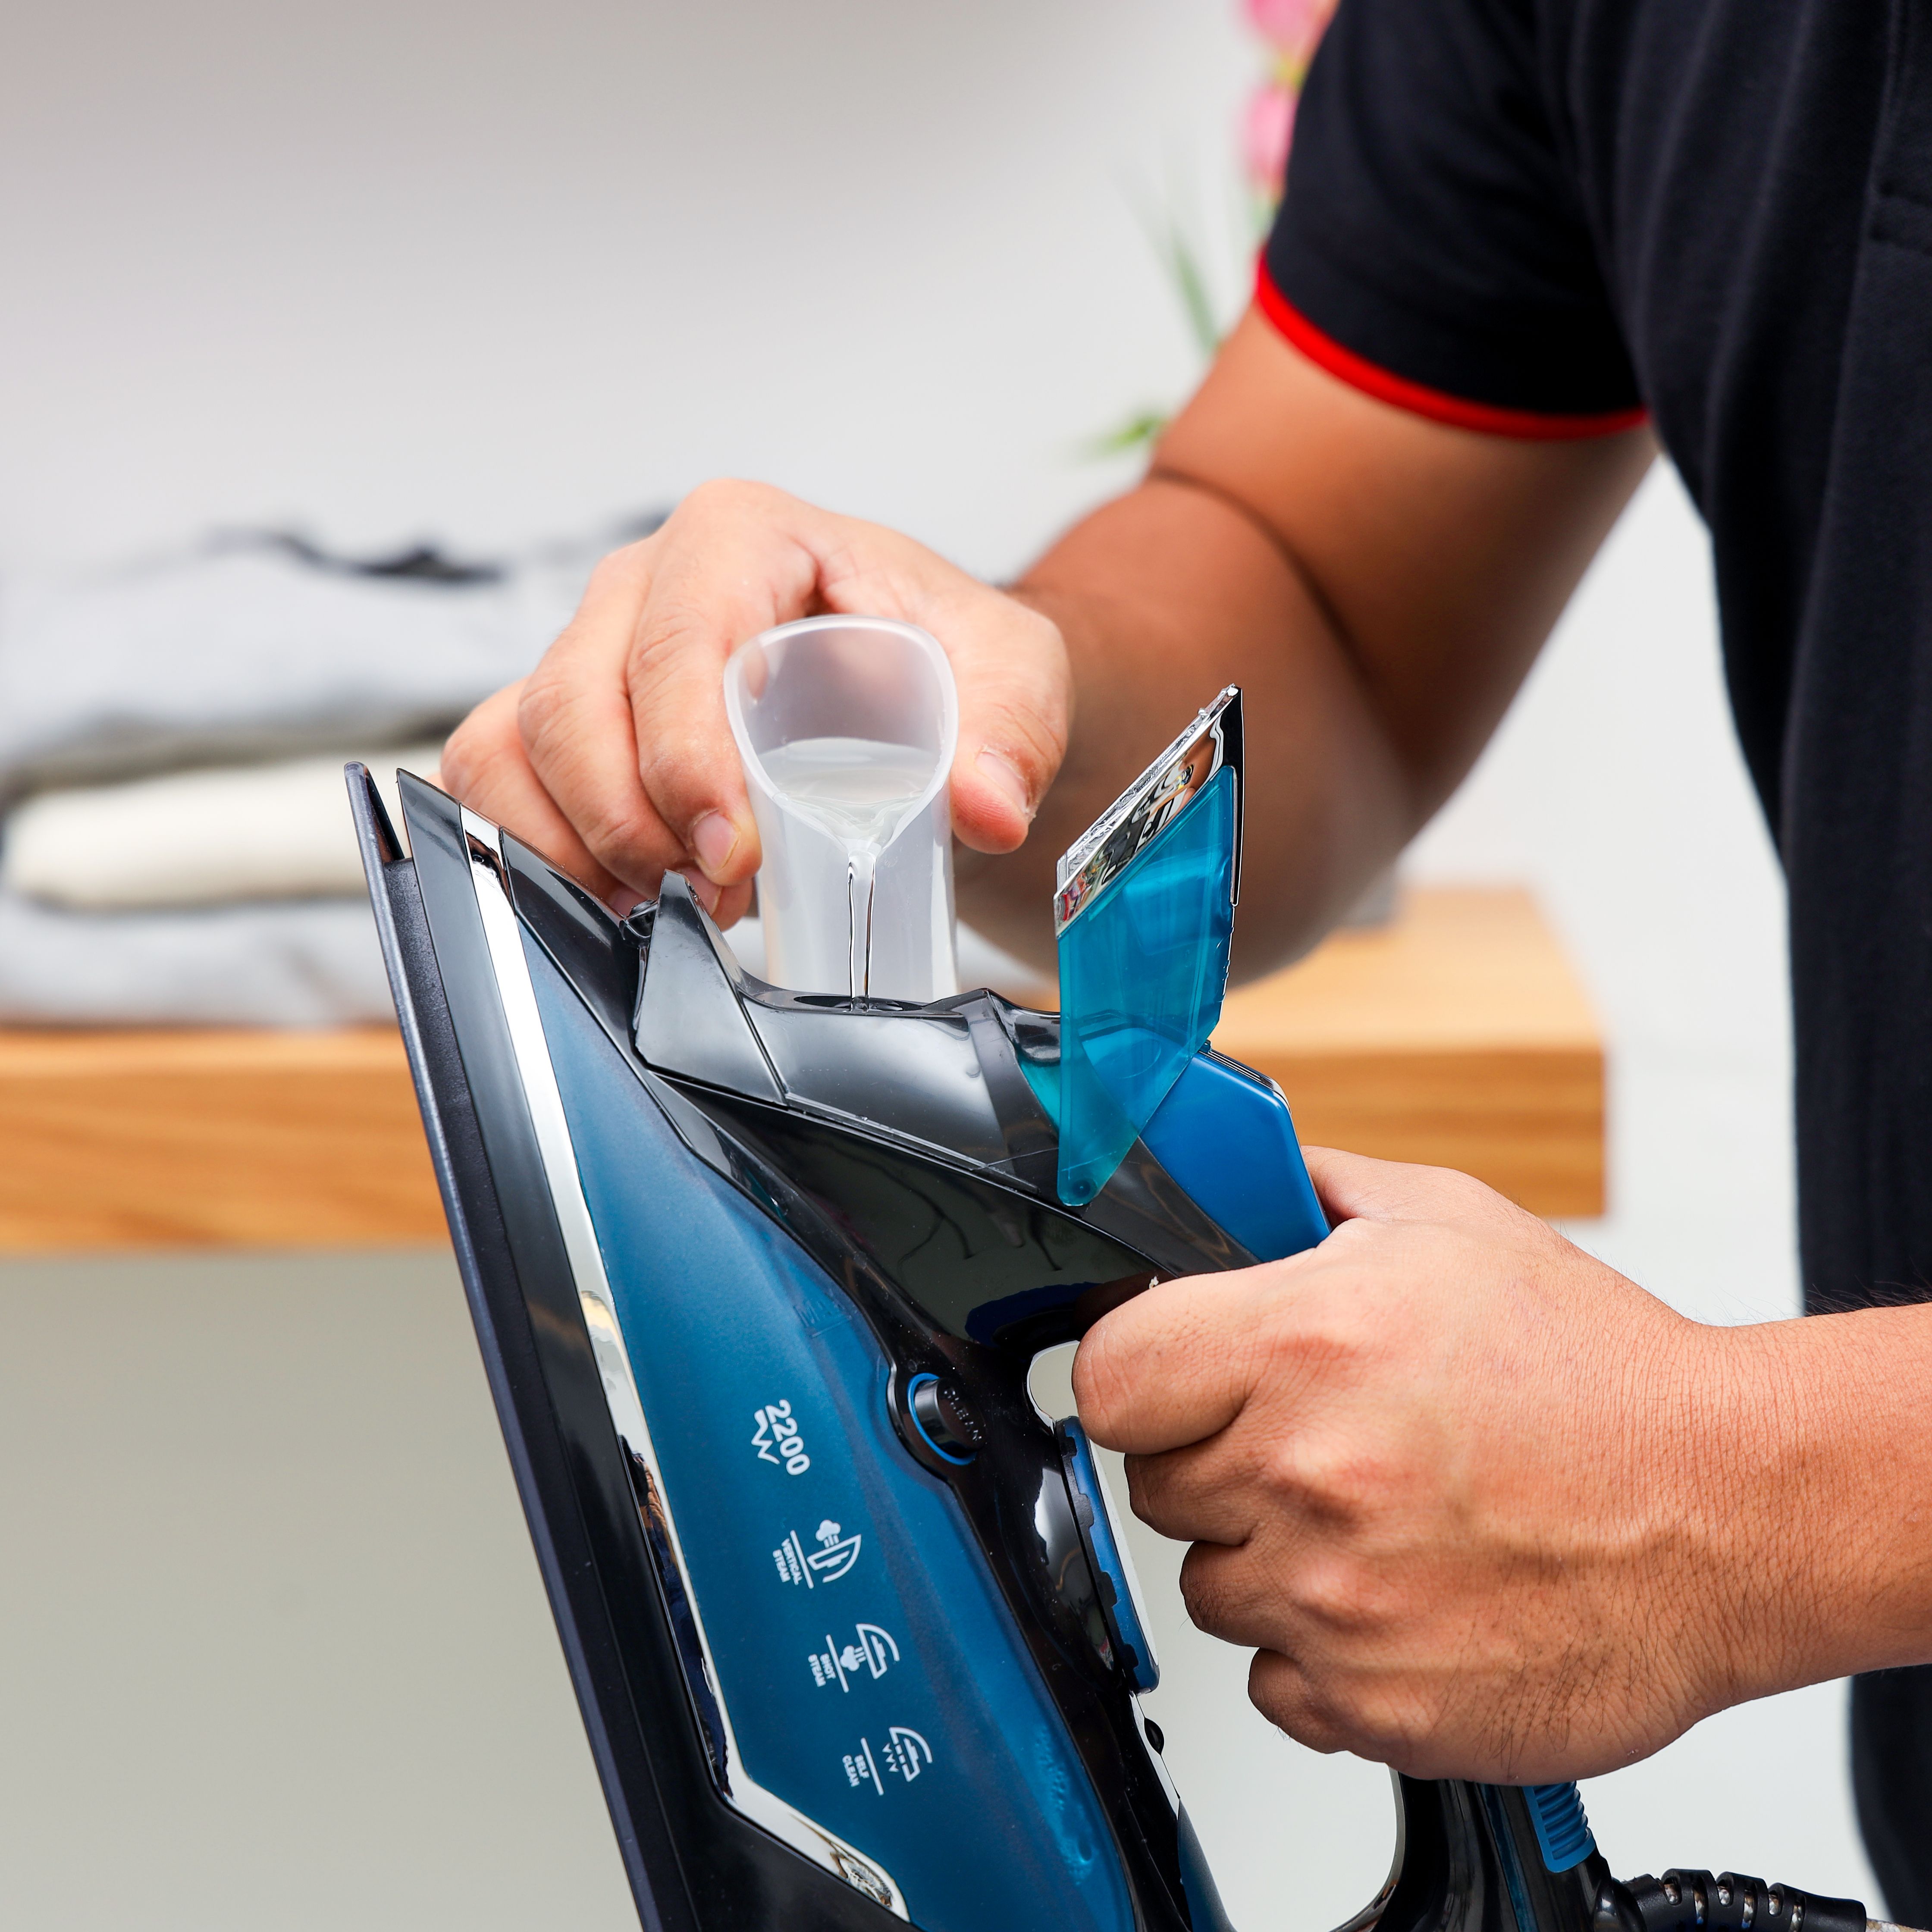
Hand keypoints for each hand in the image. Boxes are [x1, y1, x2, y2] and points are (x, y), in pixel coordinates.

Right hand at [440, 480, 1069, 917]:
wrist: (914, 690)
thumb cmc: (942, 663)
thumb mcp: (1010, 676)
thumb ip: (1010, 729)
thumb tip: (985, 805)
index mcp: (744, 537)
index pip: (679, 637)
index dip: (686, 753)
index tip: (731, 849)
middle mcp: (646, 583)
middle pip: (575, 700)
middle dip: (631, 820)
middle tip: (715, 893)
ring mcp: (591, 648)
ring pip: (515, 745)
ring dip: (582, 846)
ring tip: (673, 900)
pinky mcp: (561, 718)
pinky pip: (494, 778)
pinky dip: (536, 851)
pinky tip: (617, 897)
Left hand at [1072, 1149, 1829, 1782]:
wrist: (1728, 1510)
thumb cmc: (1597, 1373)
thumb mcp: (1446, 1222)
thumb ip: (1307, 1191)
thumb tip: (1223, 1183)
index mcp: (1301, 1343)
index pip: (1106, 1378)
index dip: (1136, 1378)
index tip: (1173, 1382)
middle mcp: (1303, 1473)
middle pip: (1155, 1485)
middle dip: (1216, 1460)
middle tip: (1315, 1442)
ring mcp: (1334, 1601)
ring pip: (1211, 1587)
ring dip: (1269, 1558)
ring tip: (1376, 1518)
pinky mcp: (1375, 1702)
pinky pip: (1276, 1682)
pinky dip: (1321, 1651)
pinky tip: (1399, 1594)